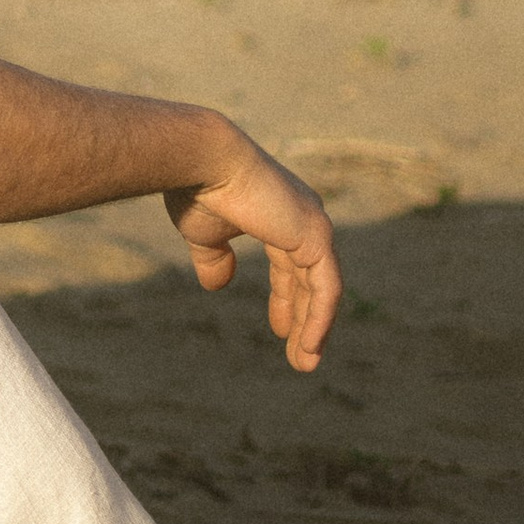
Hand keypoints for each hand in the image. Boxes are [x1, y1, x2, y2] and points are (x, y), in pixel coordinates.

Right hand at [164, 125, 341, 370]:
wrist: (200, 160)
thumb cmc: (196, 189)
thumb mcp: (204, 234)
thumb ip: (215, 259)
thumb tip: (217, 287)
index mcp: (279, 214)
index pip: (292, 265)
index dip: (286, 299)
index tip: (280, 329)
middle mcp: (303, 218)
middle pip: (310, 280)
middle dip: (304, 318)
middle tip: (300, 355)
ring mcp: (313, 227)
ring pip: (322, 289)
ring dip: (314, 328)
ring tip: (305, 363)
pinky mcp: (315, 238)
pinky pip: (326, 289)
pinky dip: (319, 319)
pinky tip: (309, 344)